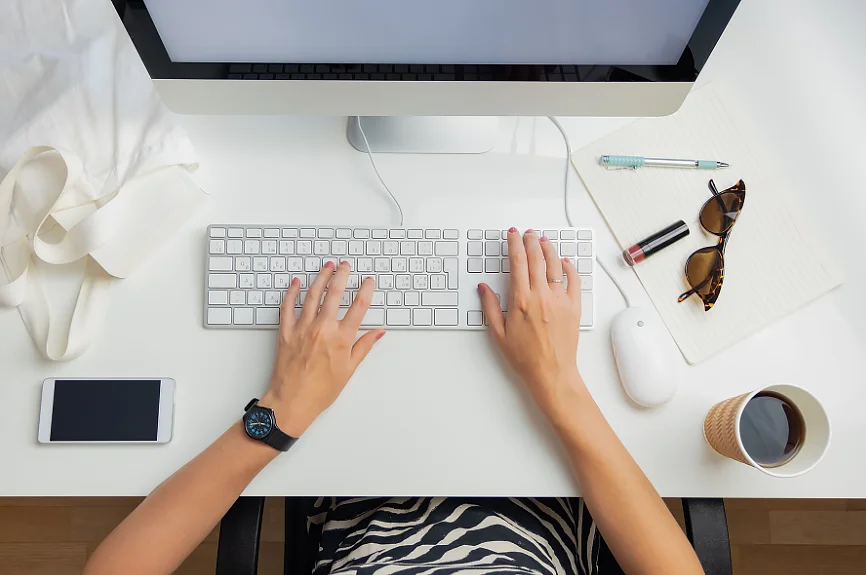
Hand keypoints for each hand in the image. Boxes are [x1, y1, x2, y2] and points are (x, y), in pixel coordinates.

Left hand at [261, 261, 383, 437]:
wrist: (292, 401)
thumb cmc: (320, 390)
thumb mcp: (349, 369)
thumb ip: (363, 347)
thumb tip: (378, 332)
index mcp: (341, 339)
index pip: (358, 307)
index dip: (366, 291)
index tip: (369, 281)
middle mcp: (322, 329)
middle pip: (335, 294)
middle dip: (342, 276)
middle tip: (346, 265)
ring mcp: (302, 328)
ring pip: (312, 295)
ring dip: (321, 278)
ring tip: (327, 266)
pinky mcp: (286, 332)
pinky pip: (288, 307)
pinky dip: (292, 292)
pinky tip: (297, 282)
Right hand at [478, 228, 584, 418]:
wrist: (551, 373)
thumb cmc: (525, 358)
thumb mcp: (498, 334)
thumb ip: (490, 308)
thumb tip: (483, 288)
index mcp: (521, 301)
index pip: (517, 263)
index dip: (514, 244)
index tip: (512, 235)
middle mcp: (541, 296)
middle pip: (536, 259)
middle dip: (530, 241)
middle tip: (527, 233)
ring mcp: (560, 300)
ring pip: (555, 265)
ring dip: (548, 249)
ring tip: (543, 240)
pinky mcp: (574, 307)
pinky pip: (574, 280)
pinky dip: (569, 268)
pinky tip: (565, 262)